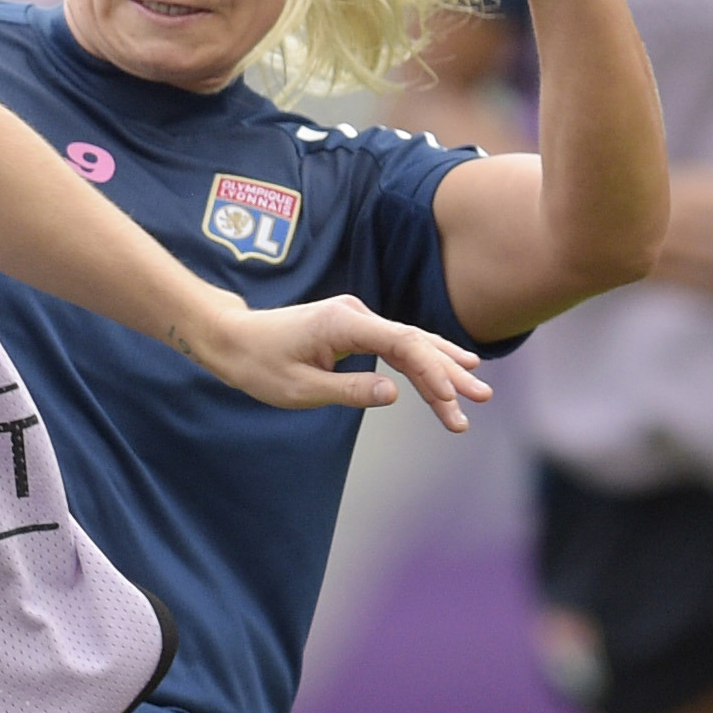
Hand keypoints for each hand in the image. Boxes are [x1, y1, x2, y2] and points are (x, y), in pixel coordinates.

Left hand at [177, 289, 492, 430]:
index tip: (451, 398)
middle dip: (448, 372)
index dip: (432, 371)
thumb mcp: (300, 389)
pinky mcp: (354, 328)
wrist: (233, 339)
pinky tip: (448, 369)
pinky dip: (422, 360)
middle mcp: (356, 313)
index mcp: (344, 323)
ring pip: (410, 342)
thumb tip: (395, 393)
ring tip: (476, 390)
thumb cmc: (259, 364)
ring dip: (441, 367)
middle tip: (479, 399)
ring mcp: (357, 318)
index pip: (403, 344)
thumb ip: (349, 390)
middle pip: (415, 341)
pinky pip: (397, 344)